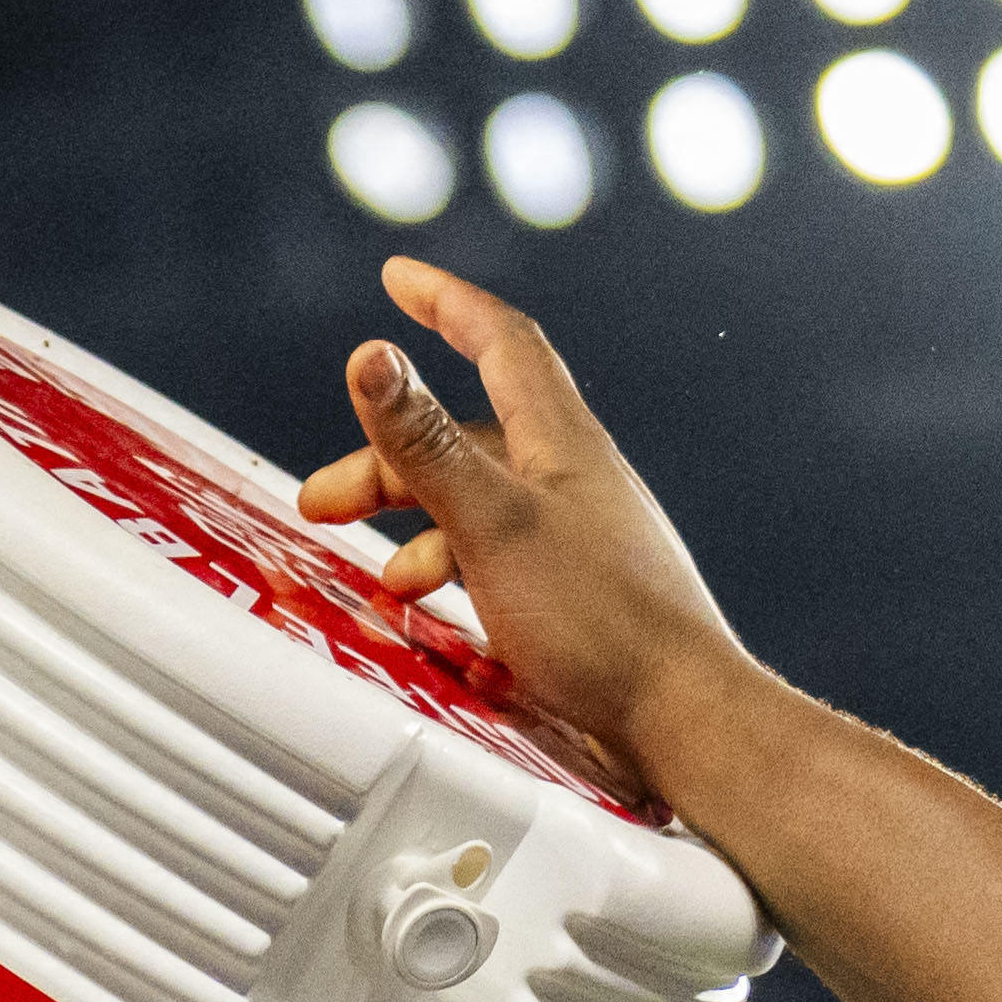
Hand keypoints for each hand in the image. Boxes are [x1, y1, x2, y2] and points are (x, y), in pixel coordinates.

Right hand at [290, 258, 767, 812]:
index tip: (396, 280)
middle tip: (321, 500)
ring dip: (413, 531)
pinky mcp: (575, 602)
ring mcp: (574, 542)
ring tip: (374, 577)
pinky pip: (494, 567)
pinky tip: (432, 618)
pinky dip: (450, 579)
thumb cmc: (600, 623)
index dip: (445, 304)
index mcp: (560, 443)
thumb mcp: (493, 524)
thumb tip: (370, 358)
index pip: (500, 342)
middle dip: (387, 460)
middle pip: (466, 441)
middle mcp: (570, 481)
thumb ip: (426, 445)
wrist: (680, 721)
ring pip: (475, 510)